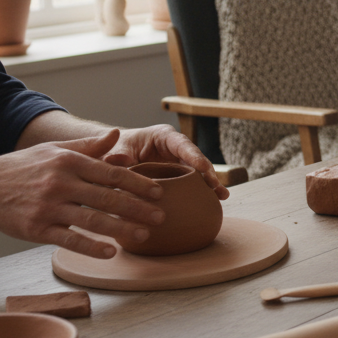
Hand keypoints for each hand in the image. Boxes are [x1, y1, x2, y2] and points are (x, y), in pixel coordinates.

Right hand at [0, 130, 165, 258]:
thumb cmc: (25, 167)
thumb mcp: (55, 150)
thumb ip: (88, 146)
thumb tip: (117, 134)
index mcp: (69, 162)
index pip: (112, 173)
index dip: (138, 183)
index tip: (159, 192)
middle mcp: (61, 183)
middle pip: (108, 197)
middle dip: (138, 208)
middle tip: (161, 216)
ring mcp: (48, 207)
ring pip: (92, 220)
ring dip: (122, 228)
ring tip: (144, 235)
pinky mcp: (36, 229)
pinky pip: (69, 239)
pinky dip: (91, 246)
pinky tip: (110, 251)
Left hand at [104, 124, 227, 199]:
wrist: (117, 154)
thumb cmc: (118, 147)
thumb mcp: (118, 149)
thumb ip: (118, 154)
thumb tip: (115, 160)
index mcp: (163, 136)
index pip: (182, 144)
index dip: (193, 155)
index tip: (204, 167)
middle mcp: (176, 147)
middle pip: (196, 158)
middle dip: (208, 172)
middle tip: (216, 186)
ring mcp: (179, 161)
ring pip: (199, 171)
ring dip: (211, 183)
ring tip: (222, 196)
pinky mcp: (179, 174)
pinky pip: (193, 182)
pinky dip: (202, 191)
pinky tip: (214, 202)